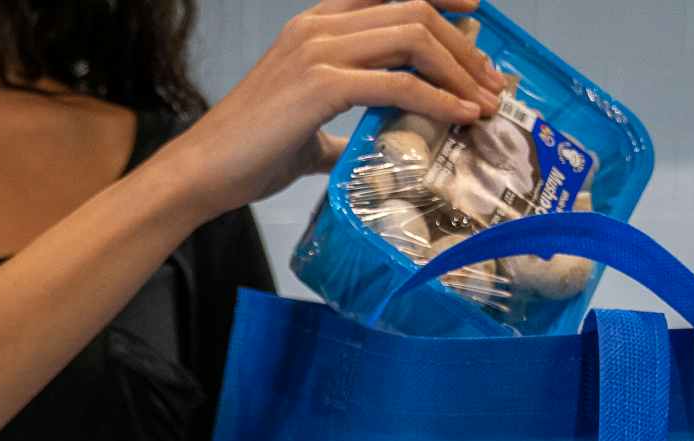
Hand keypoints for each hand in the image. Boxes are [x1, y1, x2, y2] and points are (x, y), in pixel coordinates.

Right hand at [153, 0, 507, 219]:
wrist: (202, 172)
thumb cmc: (245, 156)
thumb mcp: (302, 132)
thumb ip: (333, 131)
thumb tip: (354, 152)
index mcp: (314, 26)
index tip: (475, 10)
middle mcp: (319, 27)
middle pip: (414, 10)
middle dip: (463, 44)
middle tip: (492, 80)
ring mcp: (320, 51)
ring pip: (413, 37)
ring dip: (459, 69)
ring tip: (485, 101)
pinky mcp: (322, 86)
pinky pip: (399, 82)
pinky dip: (438, 98)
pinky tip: (460, 116)